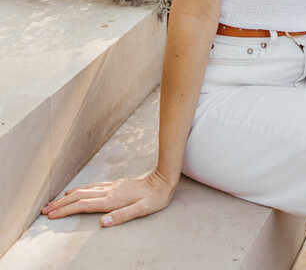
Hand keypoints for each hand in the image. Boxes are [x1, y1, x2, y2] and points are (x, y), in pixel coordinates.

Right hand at [41, 170, 175, 226]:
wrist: (164, 179)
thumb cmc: (155, 197)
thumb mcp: (143, 209)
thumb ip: (122, 215)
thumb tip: (102, 222)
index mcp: (113, 200)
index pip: (84, 205)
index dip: (67, 210)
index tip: (52, 215)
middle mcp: (110, 191)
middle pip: (80, 196)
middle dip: (61, 203)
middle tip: (45, 210)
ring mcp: (112, 186)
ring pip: (85, 190)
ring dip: (68, 196)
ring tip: (54, 201)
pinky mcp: (116, 184)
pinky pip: (93, 186)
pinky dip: (80, 189)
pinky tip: (75, 191)